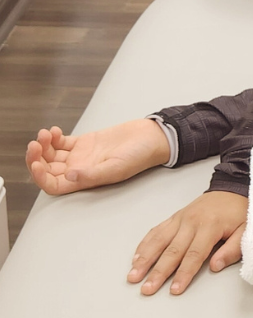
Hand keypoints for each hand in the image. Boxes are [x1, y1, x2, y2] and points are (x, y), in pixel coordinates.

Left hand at [25, 120, 170, 195]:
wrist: (152, 136)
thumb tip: (69, 176)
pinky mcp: (86, 142)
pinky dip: (54, 137)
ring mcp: (82, 155)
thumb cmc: (140, 155)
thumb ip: (93, 174)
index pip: (53, 185)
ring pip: (52, 155)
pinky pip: (62, 143)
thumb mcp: (118, 167)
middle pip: (48, 169)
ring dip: (44, 146)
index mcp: (85, 181)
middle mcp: (80, 170)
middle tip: (35, 144)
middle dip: (37, 158)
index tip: (36, 163)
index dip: (40, 177)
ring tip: (45, 134)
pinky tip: (54, 131)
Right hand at [128, 191, 247, 295]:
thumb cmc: (239, 212)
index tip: (175, 289)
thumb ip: (232, 249)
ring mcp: (181, 218)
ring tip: (133, 276)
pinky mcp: (175, 216)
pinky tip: (136, 257)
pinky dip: (145, 244)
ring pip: (159, 240)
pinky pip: (157, 230)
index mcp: (210, 226)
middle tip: (147, 289)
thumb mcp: (246, 229)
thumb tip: (215, 267)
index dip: (184, 273)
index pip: (195, 254)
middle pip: (173, 250)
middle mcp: (192, 221)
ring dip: (145, 259)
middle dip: (159, 272)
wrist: (232, 188)